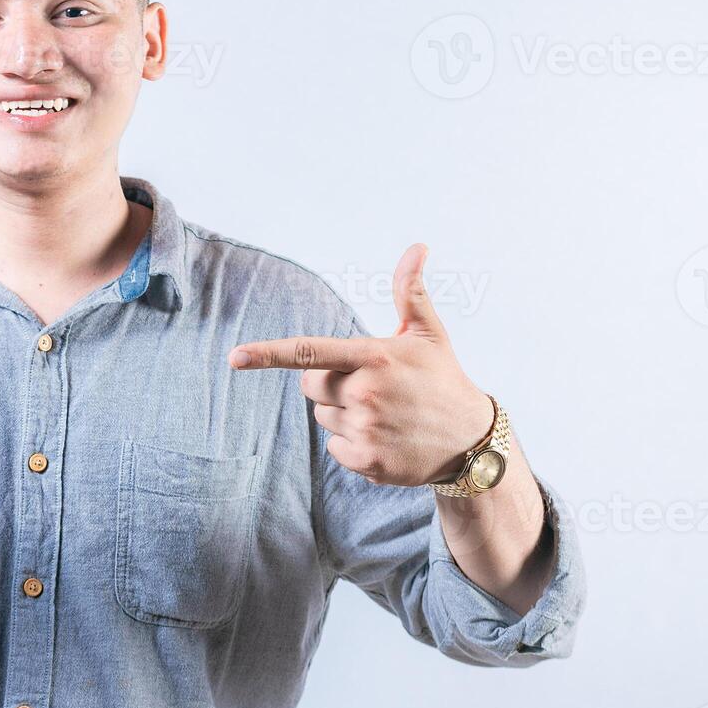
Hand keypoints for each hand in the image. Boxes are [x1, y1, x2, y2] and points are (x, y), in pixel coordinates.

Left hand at [227, 243, 492, 487]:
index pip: (309, 353)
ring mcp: (366, 429)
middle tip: (370, 388)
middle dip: (329, 385)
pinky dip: (352, 444)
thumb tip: (417, 246)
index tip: (235, 357)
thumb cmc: (442, 379)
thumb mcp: (428, 334)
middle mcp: (366, 392)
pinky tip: (385, 438)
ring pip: (322, 417)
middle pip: (309, 386)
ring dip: (344, 415)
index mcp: (374, 357)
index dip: (268, 354)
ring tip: (383, 414)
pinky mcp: (368, 460)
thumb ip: (411, 291)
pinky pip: (335, 448)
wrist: (471, 441)